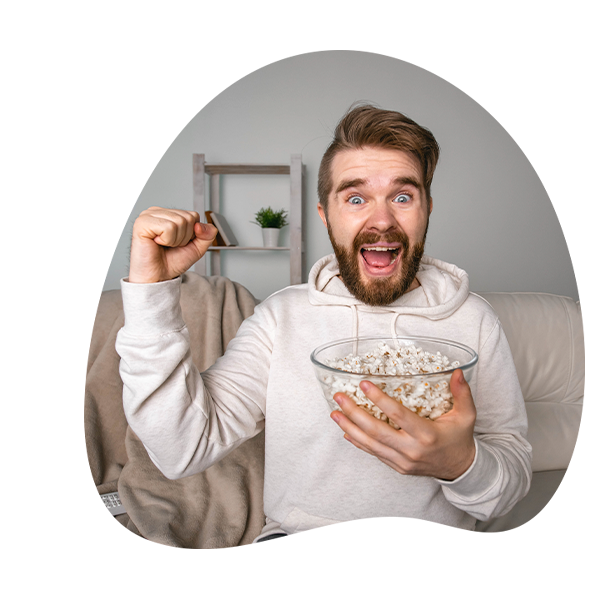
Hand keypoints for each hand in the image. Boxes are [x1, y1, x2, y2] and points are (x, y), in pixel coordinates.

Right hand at [128, 207, 217, 282]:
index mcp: (168, 214)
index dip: (191, 234)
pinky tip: (157, 243)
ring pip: (179, 222)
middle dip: (184, 238)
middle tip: (170, 246)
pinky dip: (167, 240)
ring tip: (164, 245)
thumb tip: (201, 225)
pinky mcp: (142, 223)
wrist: (158, 277)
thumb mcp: (197, 247)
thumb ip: (207, 235)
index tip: (178, 243)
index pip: (193, 215)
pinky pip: (168, 227)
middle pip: (188, 218)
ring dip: (175, 240)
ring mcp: (148, 215)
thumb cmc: (171, 262)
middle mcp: (157, 211)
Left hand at [330, 369, 476, 479]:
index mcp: (426, 434)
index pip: (397, 415)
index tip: (363, 384)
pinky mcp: (397, 467)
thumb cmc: (460, 438)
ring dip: (349, 427)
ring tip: (335, 413)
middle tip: (339, 398)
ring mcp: (402, 461)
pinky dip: (358, 442)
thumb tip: (457, 372)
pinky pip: (373, 453)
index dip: (379, 399)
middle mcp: (411, 449)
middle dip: (354, 413)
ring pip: (370, 444)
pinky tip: (345, 430)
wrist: (460, 469)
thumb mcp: (466, 415)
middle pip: (376, 430)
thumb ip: (462, 393)